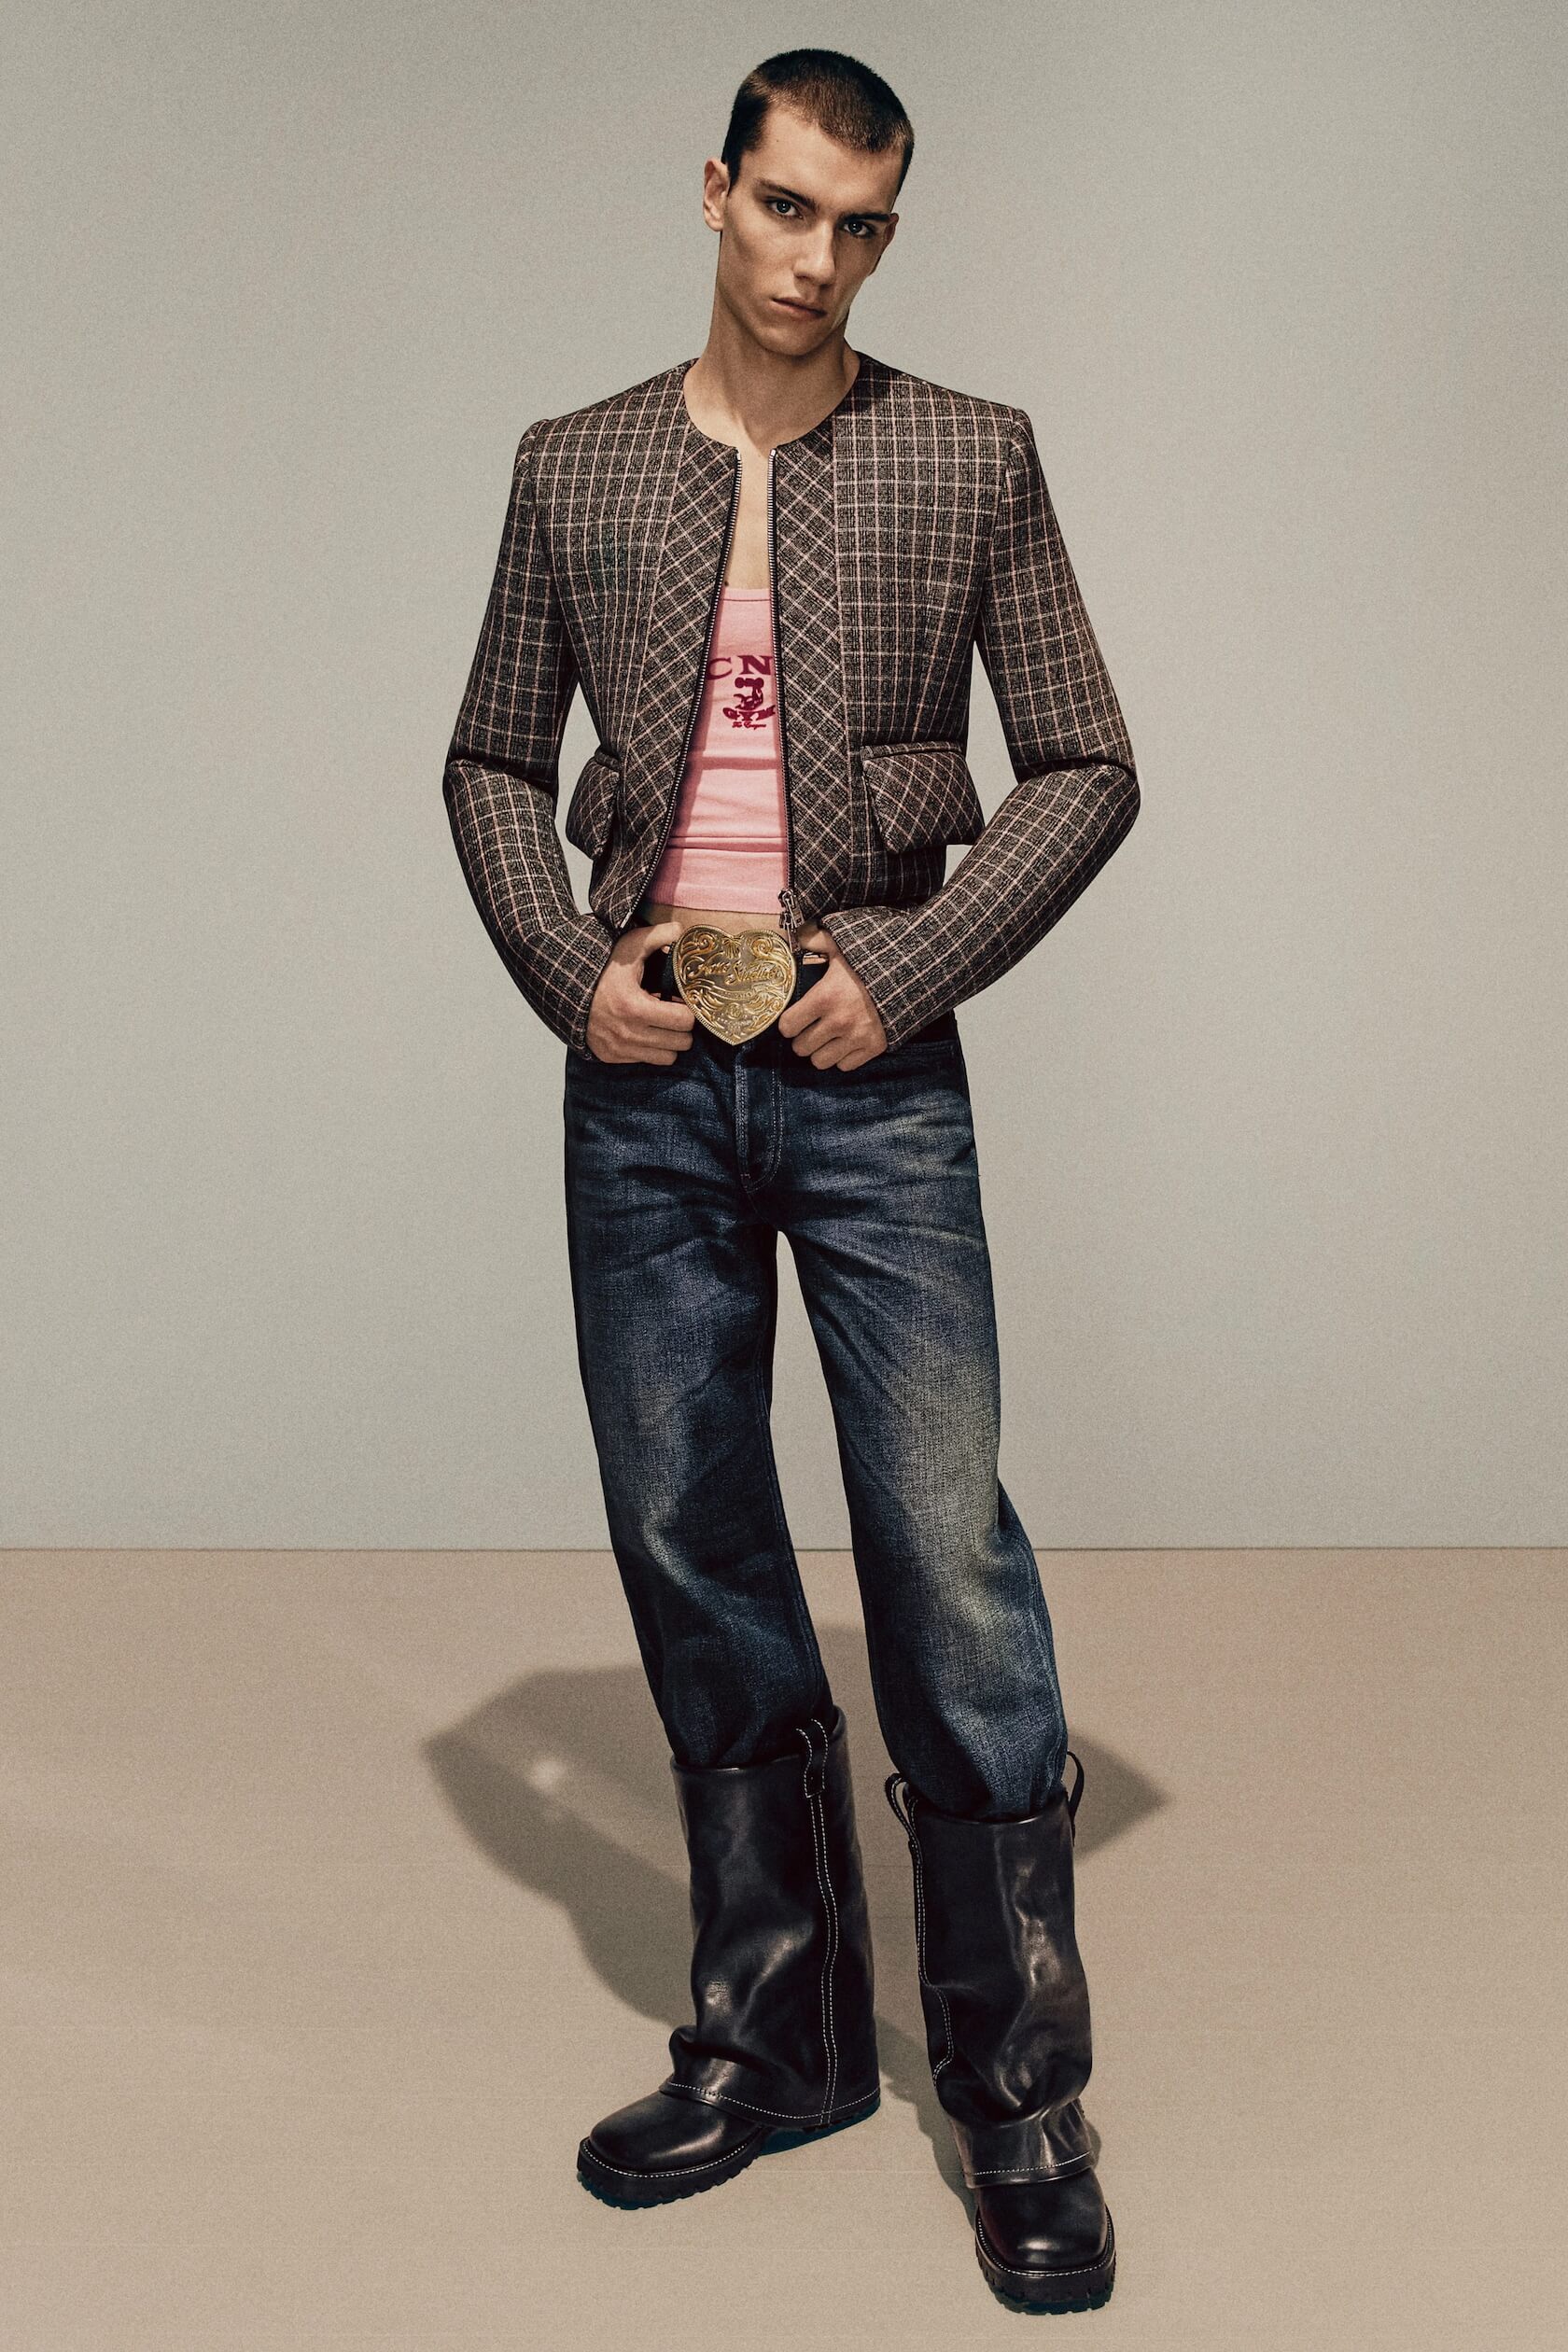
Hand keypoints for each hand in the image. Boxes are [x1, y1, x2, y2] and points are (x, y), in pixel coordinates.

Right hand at [586, 920, 696, 1063]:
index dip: (688, 1010)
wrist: (563, 989)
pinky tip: (643, 1030)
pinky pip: (646, 1061)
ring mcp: (619, 1049)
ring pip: (667, 1058)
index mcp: (635, 1007)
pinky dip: (650, 1049)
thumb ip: (656, 936)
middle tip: (673, 1013)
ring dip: (669, 1042)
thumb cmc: (600, 969)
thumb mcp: (627, 947)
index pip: (684, 1021)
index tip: (679, 1001)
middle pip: (681, 1043)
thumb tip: (680, 929)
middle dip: (682, 1027)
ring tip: (660, 1024)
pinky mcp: (611, 1057)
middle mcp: (628, 1034)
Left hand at [775, 924, 886, 1068]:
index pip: (788, 1025)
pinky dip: (842, 1058)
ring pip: (820, 1061)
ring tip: (825, 1040)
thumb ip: (815, 939)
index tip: (794, 1019)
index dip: (788, 1023)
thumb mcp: (843, 944)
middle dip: (802, 1039)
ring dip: (820, 1051)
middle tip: (808, 1030)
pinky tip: (845, 1044)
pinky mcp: (874, 1047)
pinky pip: (846, 1066)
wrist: (914, 972)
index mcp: (824, 997)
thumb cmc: (875, 957)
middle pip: (801, 1048)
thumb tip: (798, 935)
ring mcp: (856, 1037)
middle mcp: (838, 1021)